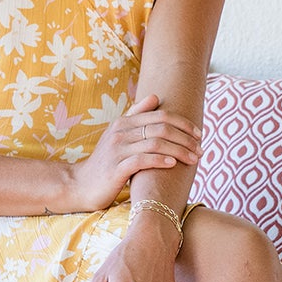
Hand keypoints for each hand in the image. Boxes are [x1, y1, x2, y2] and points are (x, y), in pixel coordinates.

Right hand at [65, 93, 199, 211]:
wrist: (80, 185)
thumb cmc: (106, 162)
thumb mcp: (118, 135)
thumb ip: (135, 116)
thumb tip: (154, 96)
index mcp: (123, 122)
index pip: (160, 115)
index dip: (183, 123)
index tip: (199, 134)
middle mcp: (120, 132)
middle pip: (161, 128)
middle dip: (186, 138)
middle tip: (200, 149)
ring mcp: (117, 150)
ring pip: (155, 143)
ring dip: (179, 150)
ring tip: (194, 159)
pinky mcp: (116, 168)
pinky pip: (142, 160)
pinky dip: (160, 160)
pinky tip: (173, 164)